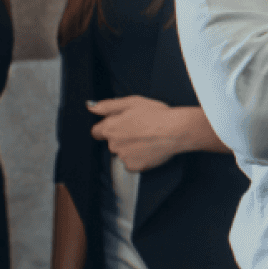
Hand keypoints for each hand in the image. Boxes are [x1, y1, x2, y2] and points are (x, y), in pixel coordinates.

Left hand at [88, 97, 211, 172]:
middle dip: (122, 138)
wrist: (176, 130)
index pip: (97, 132)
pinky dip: (139, 159)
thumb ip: (108, 105)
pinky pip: (132, 164)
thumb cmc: (157, 114)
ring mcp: (123, 157)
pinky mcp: (134, 167)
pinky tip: (149, 150)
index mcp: (110, 128)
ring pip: (123, 154)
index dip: (108, 128)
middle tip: (139, 131)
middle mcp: (113, 144)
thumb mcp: (132, 102)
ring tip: (147, 140)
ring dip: (131, 149)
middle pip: (111, 143)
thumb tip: (91, 107)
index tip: (120, 126)